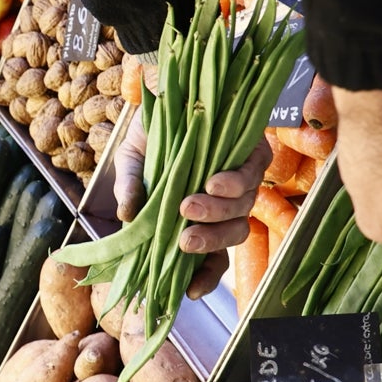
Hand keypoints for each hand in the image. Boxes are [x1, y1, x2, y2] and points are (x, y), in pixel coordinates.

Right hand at [112, 106, 270, 299]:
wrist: (171, 89)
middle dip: (209, 243)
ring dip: (216, 213)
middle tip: (185, 239)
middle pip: (231, 237)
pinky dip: (233, 183)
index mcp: (198, 217)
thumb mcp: (132, 164)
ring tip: (189, 204)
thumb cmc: (152, 135)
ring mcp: (243, 181)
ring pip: (242, 210)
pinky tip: (213, 182)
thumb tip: (127, 217)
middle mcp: (225, 205)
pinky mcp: (254, 153)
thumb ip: (131, 189)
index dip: (205, 277)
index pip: (211, 258)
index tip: (190, 292)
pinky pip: (252, 175)